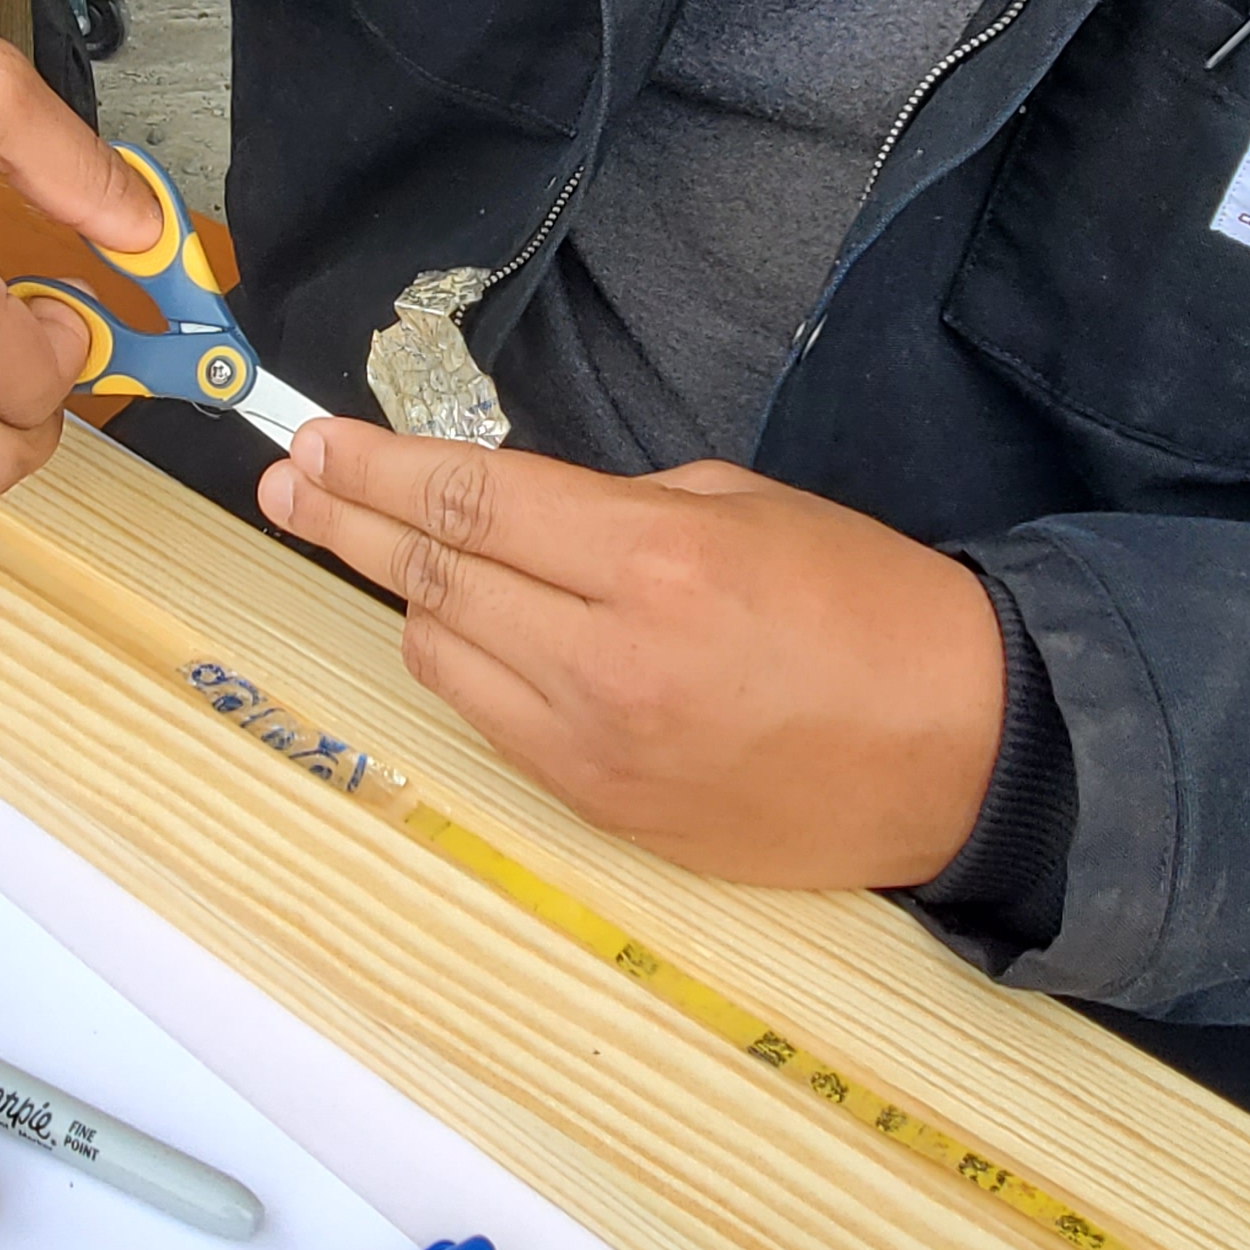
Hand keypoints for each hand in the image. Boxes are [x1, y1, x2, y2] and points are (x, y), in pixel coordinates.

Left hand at [256, 417, 1009, 886]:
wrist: (961, 751)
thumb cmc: (872, 606)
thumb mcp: (751, 504)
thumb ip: (619, 503)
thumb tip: (513, 508)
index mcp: (654, 560)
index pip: (469, 501)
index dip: (376, 467)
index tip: (317, 442)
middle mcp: (608, 658)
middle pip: (432, 576)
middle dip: (346, 521)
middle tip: (288, 483)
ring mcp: (597, 746)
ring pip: (444, 654)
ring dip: (401, 594)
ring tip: (364, 546)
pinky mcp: (603, 807)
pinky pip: (491, 720)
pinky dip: (461, 663)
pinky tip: (450, 626)